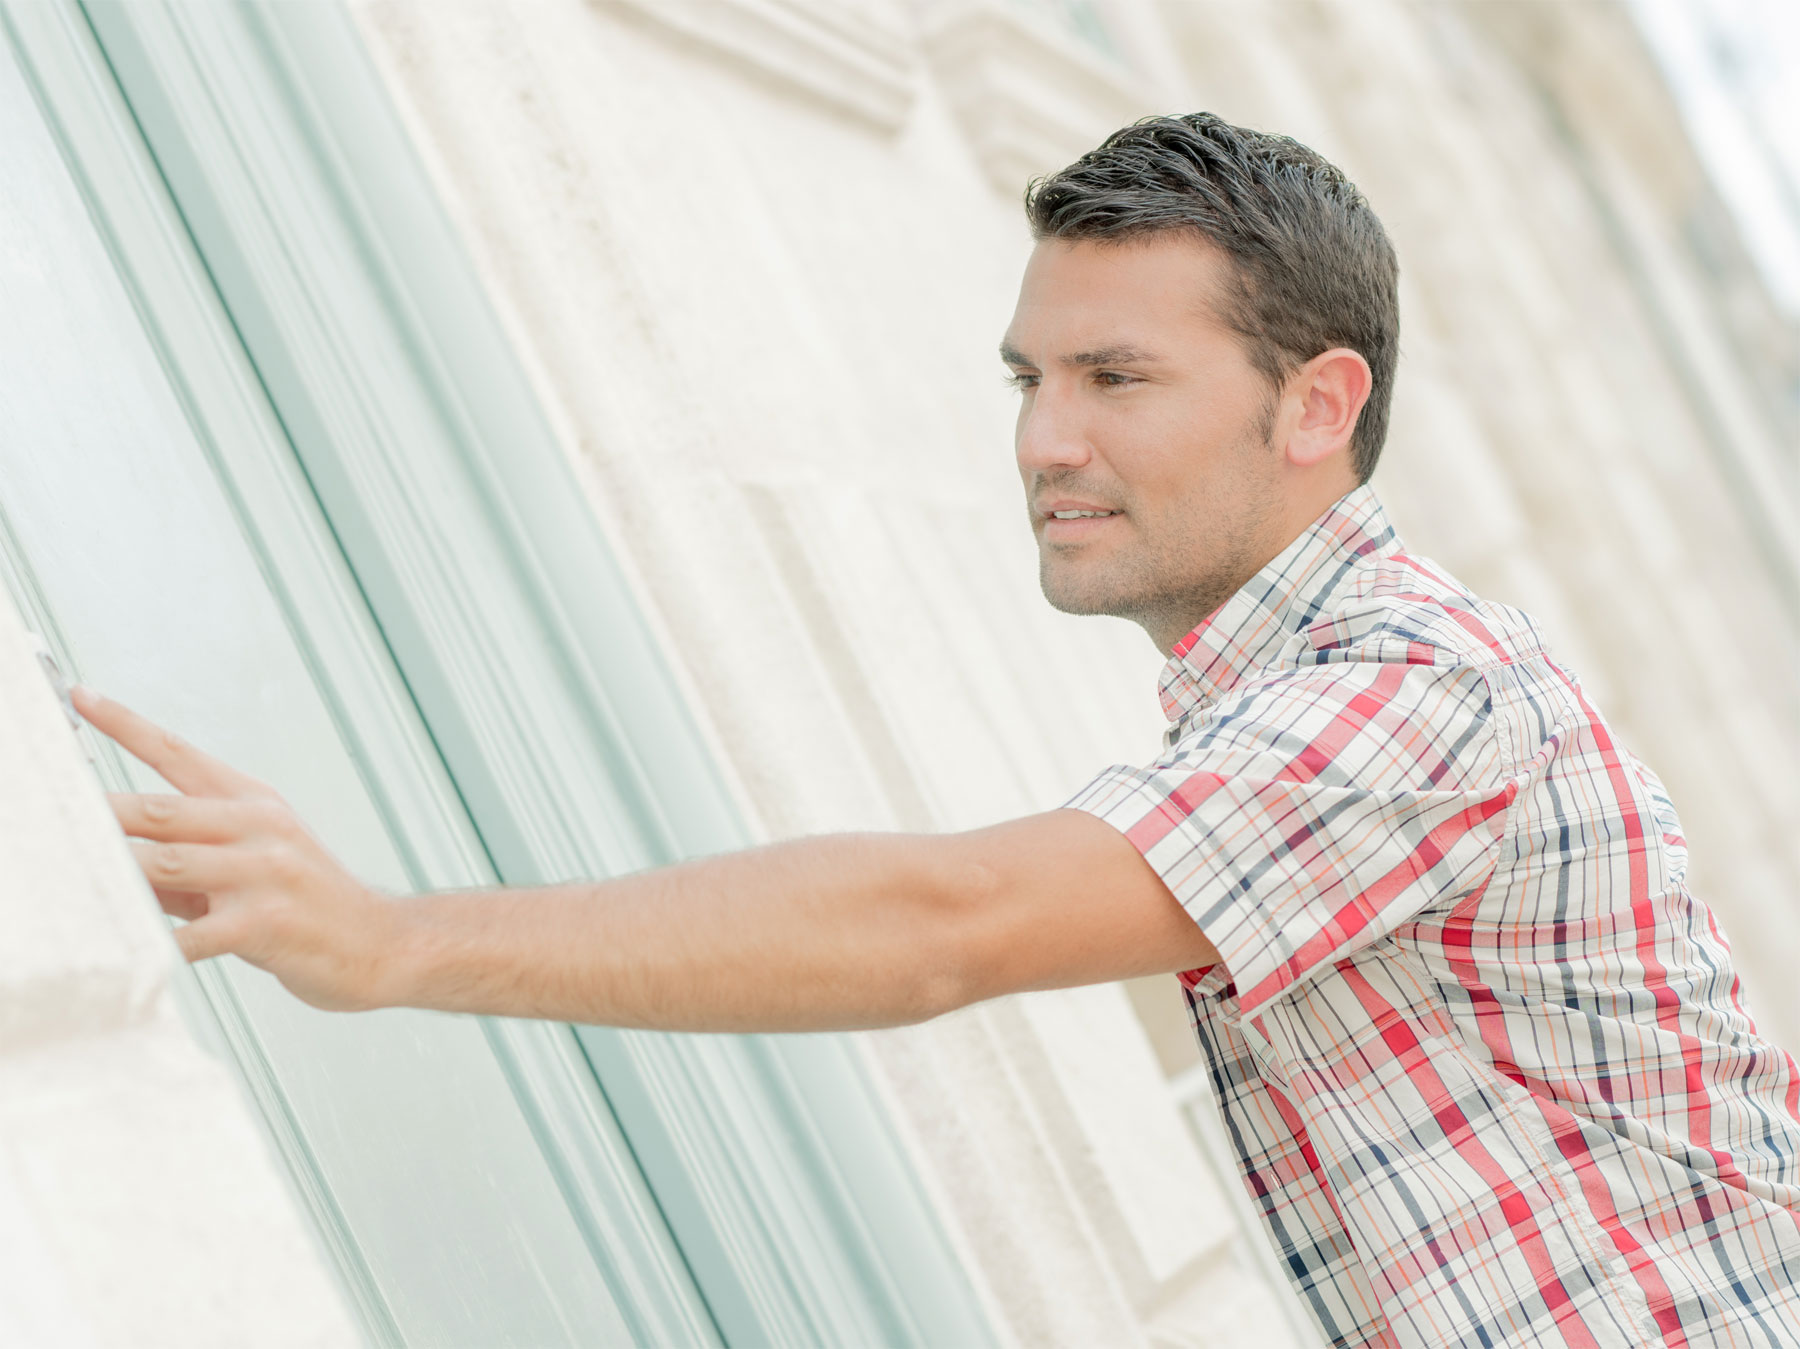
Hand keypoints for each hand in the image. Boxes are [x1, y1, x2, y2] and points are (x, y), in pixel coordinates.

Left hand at [69, 685, 401, 1012]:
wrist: (382, 944)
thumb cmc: (312, 905)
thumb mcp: (255, 863)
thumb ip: (188, 857)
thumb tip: (117, 857)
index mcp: (255, 803)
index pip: (179, 753)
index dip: (126, 725)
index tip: (80, 696)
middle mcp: (259, 828)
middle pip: (157, 809)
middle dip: (94, 811)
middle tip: (42, 808)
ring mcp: (264, 874)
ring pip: (164, 863)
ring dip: (110, 872)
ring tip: (63, 876)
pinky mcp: (265, 924)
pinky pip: (191, 935)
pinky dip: (152, 944)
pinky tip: (123, 951)